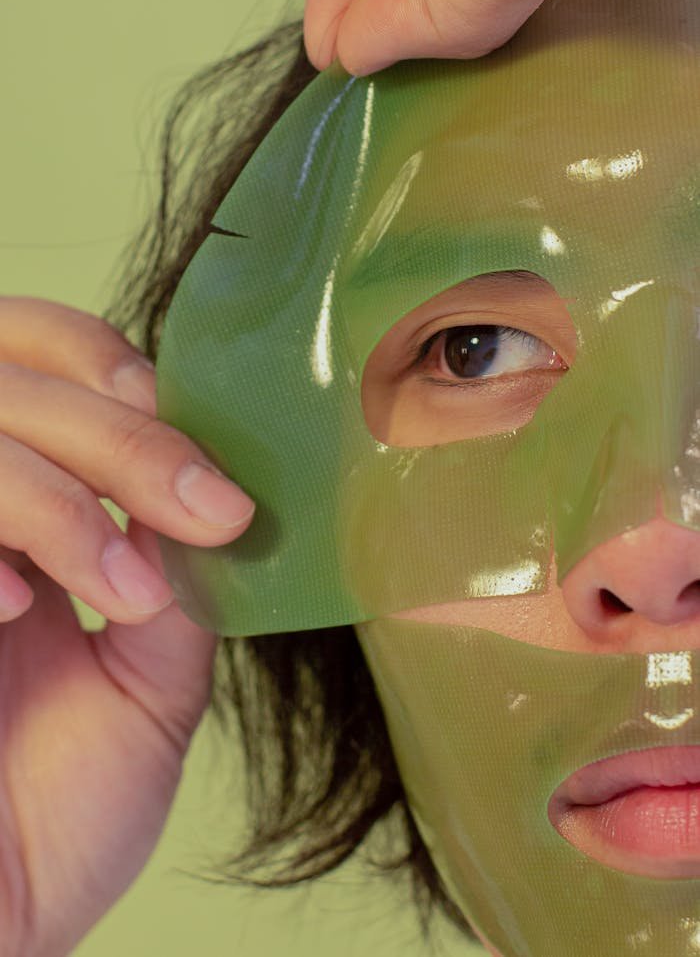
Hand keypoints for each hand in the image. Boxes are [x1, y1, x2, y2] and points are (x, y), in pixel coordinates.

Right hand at [0, 297, 253, 956]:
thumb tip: (211, 486)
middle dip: (117, 435)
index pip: (46, 361)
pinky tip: (10, 608)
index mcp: (24, 515)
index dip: (116, 376)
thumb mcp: (151, 685)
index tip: (201, 464)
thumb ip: (175, 581)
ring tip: (117, 591)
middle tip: (202, 511)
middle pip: (8, 378)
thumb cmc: (54, 817)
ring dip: (50, 497)